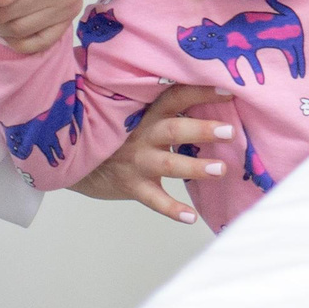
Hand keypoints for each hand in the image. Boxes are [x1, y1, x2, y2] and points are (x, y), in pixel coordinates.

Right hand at [71, 83, 236, 223]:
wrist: (78, 160)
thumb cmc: (117, 134)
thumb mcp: (135, 114)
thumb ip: (164, 108)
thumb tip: (210, 99)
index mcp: (146, 113)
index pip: (175, 96)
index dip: (200, 92)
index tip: (228, 90)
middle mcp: (143, 135)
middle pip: (175, 129)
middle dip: (202, 129)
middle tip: (230, 132)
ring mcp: (137, 162)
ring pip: (169, 164)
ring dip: (196, 167)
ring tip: (221, 169)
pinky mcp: (132, 186)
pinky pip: (154, 200)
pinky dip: (172, 209)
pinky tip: (191, 217)